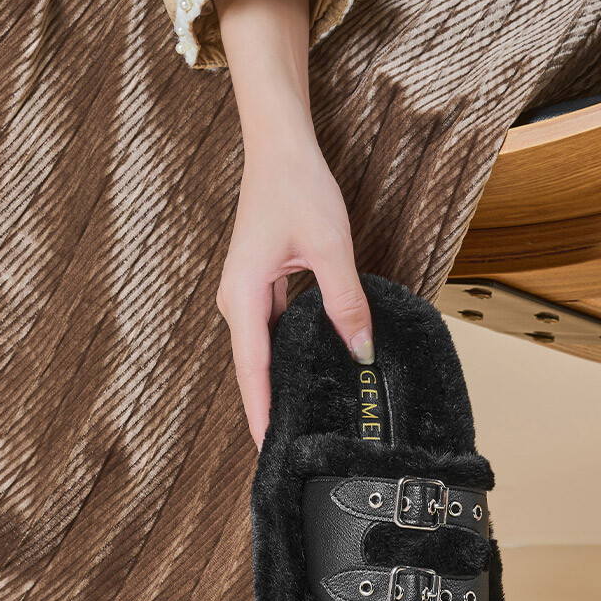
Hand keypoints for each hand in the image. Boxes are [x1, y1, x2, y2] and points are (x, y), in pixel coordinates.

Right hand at [218, 129, 372, 447]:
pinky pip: (273, 336)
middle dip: (268, 412)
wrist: (278, 145)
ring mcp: (248, 295)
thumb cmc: (296, 187)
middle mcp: (238, 302)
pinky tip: (308, 377)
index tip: (269, 454)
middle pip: (253, 372)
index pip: (253, 373)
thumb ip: (346, 301)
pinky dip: (286, 360)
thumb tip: (362, 349)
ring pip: (263, 356)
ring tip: (299, 426)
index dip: (262, 416)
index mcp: (243, 298)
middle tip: (289, 456)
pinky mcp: (262, 288)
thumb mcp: (329, 247)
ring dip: (277, 389)